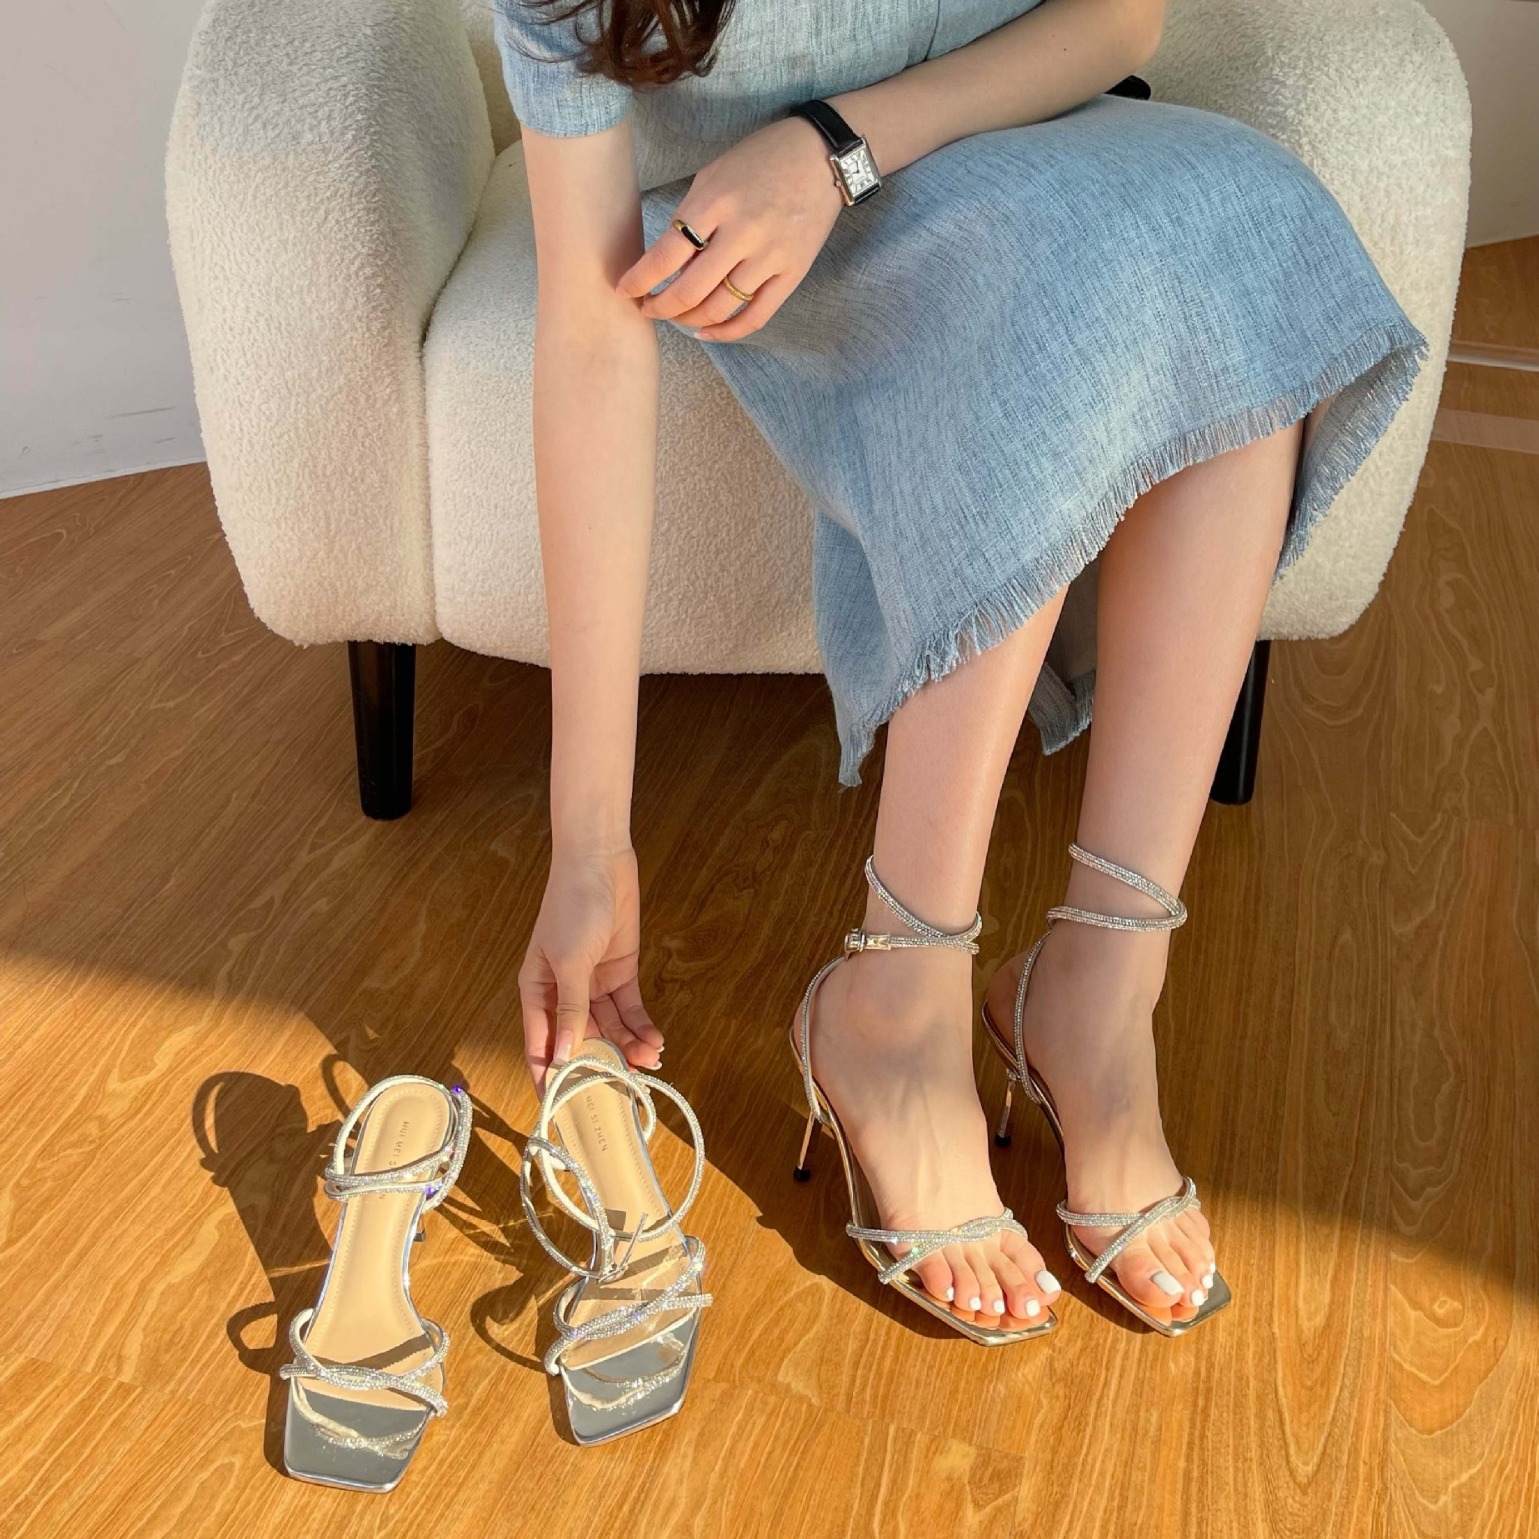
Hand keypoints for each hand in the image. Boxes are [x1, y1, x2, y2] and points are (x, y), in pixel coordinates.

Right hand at [518, 844, 663, 1090]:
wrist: (600, 863)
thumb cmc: (571, 906)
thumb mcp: (569, 961)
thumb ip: (570, 1009)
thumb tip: (562, 1054)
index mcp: (536, 991)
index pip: (539, 1044)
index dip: (549, 1076)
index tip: (560, 1109)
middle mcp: (563, 994)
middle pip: (580, 1040)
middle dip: (601, 1064)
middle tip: (622, 1091)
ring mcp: (592, 984)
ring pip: (610, 1028)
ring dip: (628, 1047)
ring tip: (650, 1063)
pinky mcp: (620, 974)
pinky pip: (629, 1010)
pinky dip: (641, 1027)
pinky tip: (655, 1042)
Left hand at [616, 115, 844, 342]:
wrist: (820, 155)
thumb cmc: (761, 160)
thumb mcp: (714, 175)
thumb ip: (690, 216)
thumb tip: (669, 263)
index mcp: (715, 202)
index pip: (666, 255)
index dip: (640, 280)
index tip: (625, 290)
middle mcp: (742, 233)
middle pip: (689, 291)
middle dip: (660, 307)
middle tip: (647, 309)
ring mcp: (770, 257)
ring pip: (719, 308)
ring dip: (688, 319)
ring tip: (676, 316)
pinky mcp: (791, 274)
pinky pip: (755, 317)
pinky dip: (726, 332)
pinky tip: (706, 332)